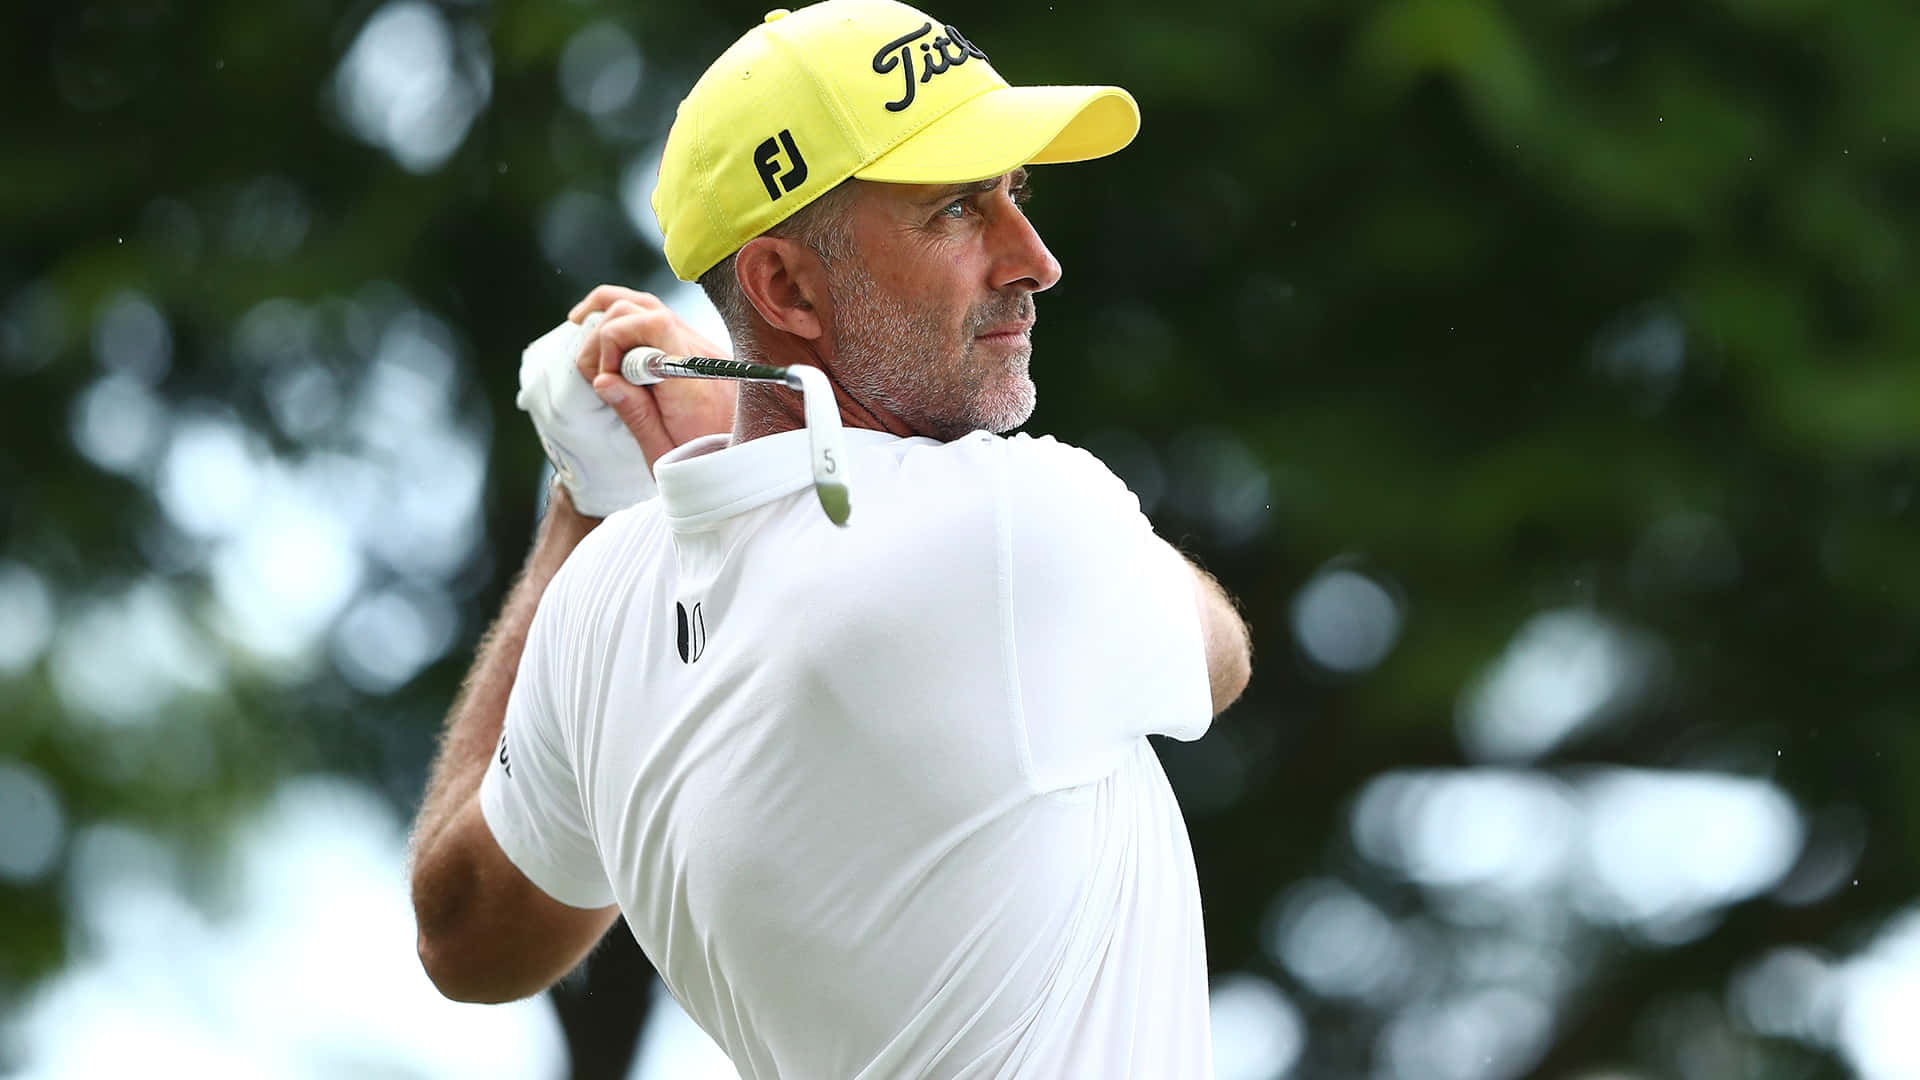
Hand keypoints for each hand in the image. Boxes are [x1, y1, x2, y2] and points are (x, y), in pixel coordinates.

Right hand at [570, 286, 736, 466]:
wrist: (740, 466)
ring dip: (611, 317)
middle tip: (596, 374)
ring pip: (648, 305)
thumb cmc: (704, 461)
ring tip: (586, 338)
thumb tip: (602, 380)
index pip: (653, 324)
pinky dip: (628, 321)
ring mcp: (699, 347)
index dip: (614, 340)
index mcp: (694, 379)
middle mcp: (700, 354)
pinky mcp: (693, 350)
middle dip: (605, 333)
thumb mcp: (662, 450)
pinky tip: (608, 336)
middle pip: (642, 308)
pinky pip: (656, 319)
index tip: (605, 377)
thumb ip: (635, 414)